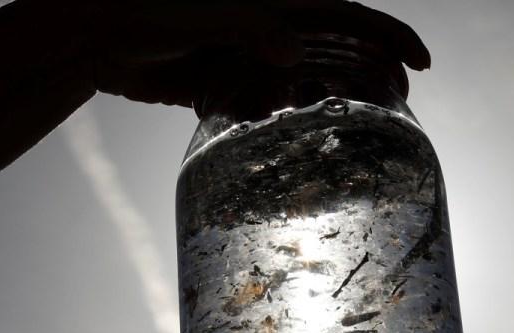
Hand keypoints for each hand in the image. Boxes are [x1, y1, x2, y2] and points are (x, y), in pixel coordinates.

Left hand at [61, 0, 431, 105]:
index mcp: (273, 0)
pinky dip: (274, 122)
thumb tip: (292, 53)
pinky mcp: (216, 85)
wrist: (92, 35)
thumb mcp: (206, 12)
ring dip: (325, 100)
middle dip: (369, 73)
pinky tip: (289, 138)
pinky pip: (257, 107)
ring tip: (354, 127)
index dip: (387, 34)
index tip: (420, 63)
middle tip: (397, 106)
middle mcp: (264, 26)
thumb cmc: (148, 7)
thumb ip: (250, 27)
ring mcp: (242, 56)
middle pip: (332, 48)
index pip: (346, 13)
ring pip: (299, 80)